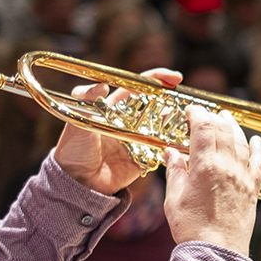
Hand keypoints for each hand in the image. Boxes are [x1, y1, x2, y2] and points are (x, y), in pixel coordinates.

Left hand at [54, 69, 182, 193]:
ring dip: (176, 121)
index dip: (157, 79)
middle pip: (156, 104)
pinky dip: (174, 144)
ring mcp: (138, 139)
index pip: (139, 87)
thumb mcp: (77, 122)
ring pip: (164, 125)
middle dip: (173, 99)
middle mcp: (129, 121)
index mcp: (115, 108)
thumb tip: (102, 84)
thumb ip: (89, 102)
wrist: (76, 182)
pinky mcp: (144, 158)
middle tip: (187, 100)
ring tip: (187, 119)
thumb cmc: (73, 150)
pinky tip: (185, 139)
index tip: (174, 78)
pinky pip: (163, 149)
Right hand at [162, 107, 260, 253]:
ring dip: (233, 126)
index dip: (196, 114)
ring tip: (225, 118)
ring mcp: (243, 177)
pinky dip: (257, 148)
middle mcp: (227, 166)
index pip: (203, 127)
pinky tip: (255, 140)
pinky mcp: (253, 189)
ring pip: (241, 141)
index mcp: (205, 166)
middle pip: (223, 130)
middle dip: (213, 117)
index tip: (190, 111)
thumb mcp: (174, 199)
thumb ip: (175, 171)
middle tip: (204, 114)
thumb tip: (171, 152)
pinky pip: (259, 162)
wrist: (217, 252)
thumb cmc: (192, 228)